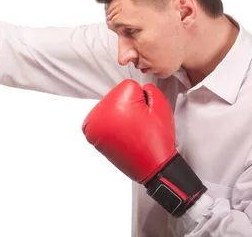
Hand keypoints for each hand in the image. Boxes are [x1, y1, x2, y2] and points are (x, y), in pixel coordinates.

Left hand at [82, 79, 206, 216]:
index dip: (141, 99)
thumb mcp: (160, 103)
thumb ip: (147, 88)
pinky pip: (101, 120)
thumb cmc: (157, 136)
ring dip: (118, 115)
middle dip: (127, 106)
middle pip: (116, 96)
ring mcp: (94, 124)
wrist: (153, 166)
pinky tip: (121, 135)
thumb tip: (136, 89)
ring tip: (130, 131)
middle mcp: (101, 111)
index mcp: (117, 99)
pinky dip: (109, 125)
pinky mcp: (91, 135)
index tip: (145, 114)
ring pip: (109, 107)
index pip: (129, 86)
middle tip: (138, 125)